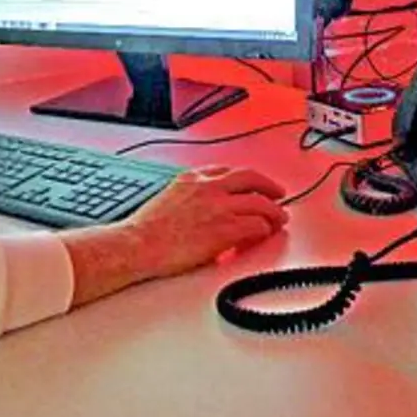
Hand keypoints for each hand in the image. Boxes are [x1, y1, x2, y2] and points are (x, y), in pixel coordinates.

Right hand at [127, 166, 288, 279]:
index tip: (251, 185)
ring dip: (273, 211)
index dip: (244, 179)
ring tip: (278, 219)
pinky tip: (263, 235)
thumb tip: (202, 210)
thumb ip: (189, 197)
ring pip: (260, 202)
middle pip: (250, 178)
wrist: (138, 245)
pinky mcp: (226, 228)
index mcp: (192, 178)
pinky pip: (257, 225)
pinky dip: (264, 230)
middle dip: (269, 185)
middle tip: (278, 194)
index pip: (227, 171)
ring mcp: (219, 207)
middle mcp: (208, 187)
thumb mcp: (167, 198)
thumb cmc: (146, 231)